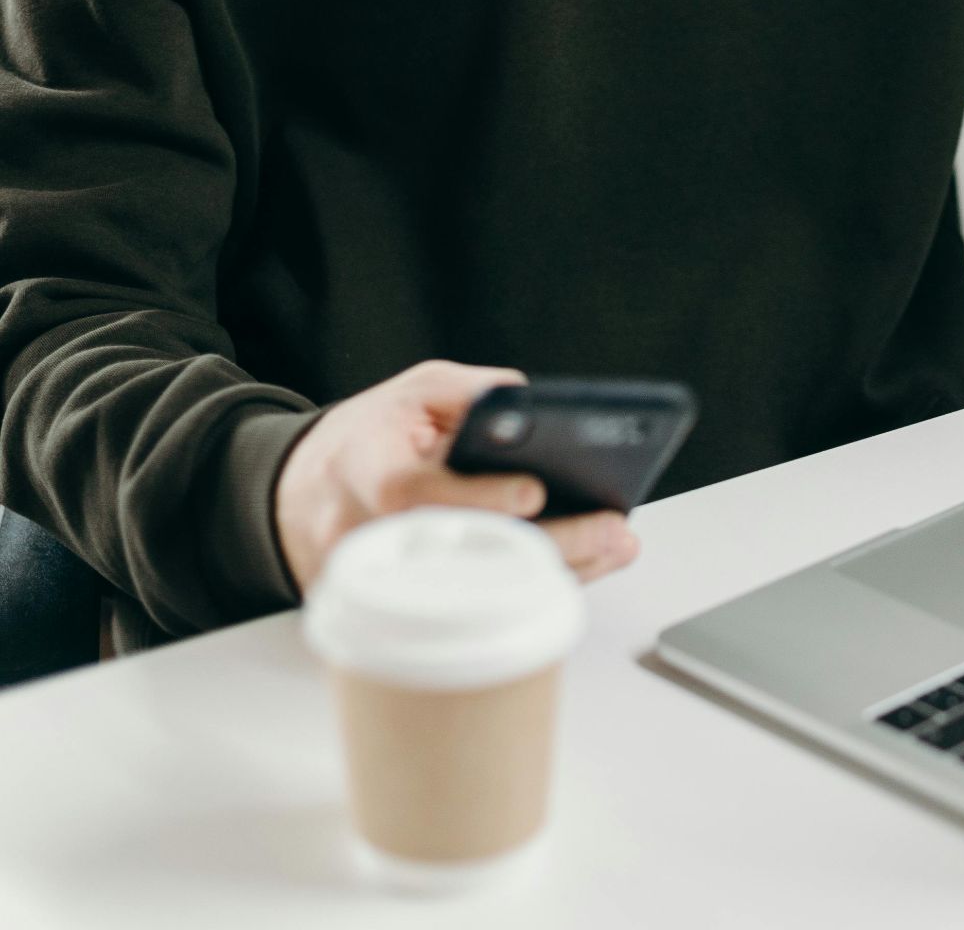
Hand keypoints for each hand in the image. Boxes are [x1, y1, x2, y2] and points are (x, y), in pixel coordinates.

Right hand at [273, 360, 639, 591]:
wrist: (307, 492)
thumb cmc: (372, 437)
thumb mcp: (414, 393)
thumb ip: (472, 392)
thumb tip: (534, 405)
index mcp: (361, 467)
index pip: (409, 491)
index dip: (472, 497)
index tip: (534, 492)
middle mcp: (364, 534)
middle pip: (459, 554)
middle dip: (546, 544)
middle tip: (612, 529)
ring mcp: (383, 584)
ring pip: (476, 592)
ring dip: (555, 572)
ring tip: (615, 544)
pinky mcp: (402, 613)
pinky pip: (476, 608)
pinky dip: (532, 589)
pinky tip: (584, 567)